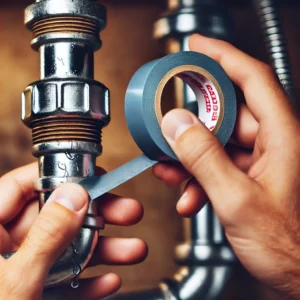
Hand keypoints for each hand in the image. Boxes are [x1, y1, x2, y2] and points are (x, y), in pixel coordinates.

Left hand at [0, 163, 146, 299]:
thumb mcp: (14, 281)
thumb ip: (46, 235)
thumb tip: (74, 195)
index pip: (24, 185)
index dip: (60, 177)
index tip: (94, 178)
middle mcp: (2, 246)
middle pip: (56, 217)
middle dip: (97, 216)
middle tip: (127, 212)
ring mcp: (18, 271)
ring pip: (65, 250)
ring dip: (102, 251)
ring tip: (133, 250)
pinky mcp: (31, 294)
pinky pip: (62, 281)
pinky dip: (86, 282)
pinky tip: (109, 281)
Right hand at [153, 34, 299, 298]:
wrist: (297, 277)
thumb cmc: (288, 247)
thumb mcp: (237, 200)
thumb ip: (204, 159)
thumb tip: (177, 124)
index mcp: (281, 137)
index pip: (251, 78)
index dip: (223, 57)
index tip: (197, 46)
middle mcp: (271, 143)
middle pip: (225, 112)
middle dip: (191, 120)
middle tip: (167, 119)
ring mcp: (257, 161)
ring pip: (215, 142)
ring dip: (188, 155)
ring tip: (169, 169)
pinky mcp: (246, 177)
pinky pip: (215, 164)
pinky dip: (195, 176)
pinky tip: (186, 194)